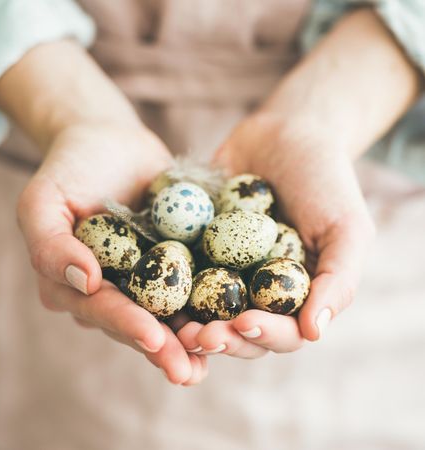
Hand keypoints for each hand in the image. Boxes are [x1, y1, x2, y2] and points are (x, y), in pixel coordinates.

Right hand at [18, 123, 206, 384]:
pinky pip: (194, 282)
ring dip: (192, 337)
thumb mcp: (42, 201)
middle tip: (188, 371)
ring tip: (215, 355)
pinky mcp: (177, 258)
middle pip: (139, 323)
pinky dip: (212, 300)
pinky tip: (234, 318)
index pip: (102, 310)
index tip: (153, 337)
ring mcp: (147, 276)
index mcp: (77, 285)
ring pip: (170, 312)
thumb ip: (50, 245)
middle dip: (164, 347)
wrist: (110, 141)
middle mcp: (113, 289)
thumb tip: (85, 281)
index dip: (127, 326)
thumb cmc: (71, 168)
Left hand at [177, 113, 374, 356]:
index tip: (242, 323)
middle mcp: (258, 289)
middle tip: (199, 336)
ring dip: (189, 323)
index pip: (282, 331)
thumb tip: (315, 332)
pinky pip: (180, 268)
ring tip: (171, 327)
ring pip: (205, 309)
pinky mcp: (197, 247)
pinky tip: (150, 287)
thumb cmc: (325, 181)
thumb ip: (338, 280)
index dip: (263, 335)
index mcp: (294, 295)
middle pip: (238, 329)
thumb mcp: (346, 227)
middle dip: (220, 338)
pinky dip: (166, 282)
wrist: (287, 133)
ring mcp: (225, 269)